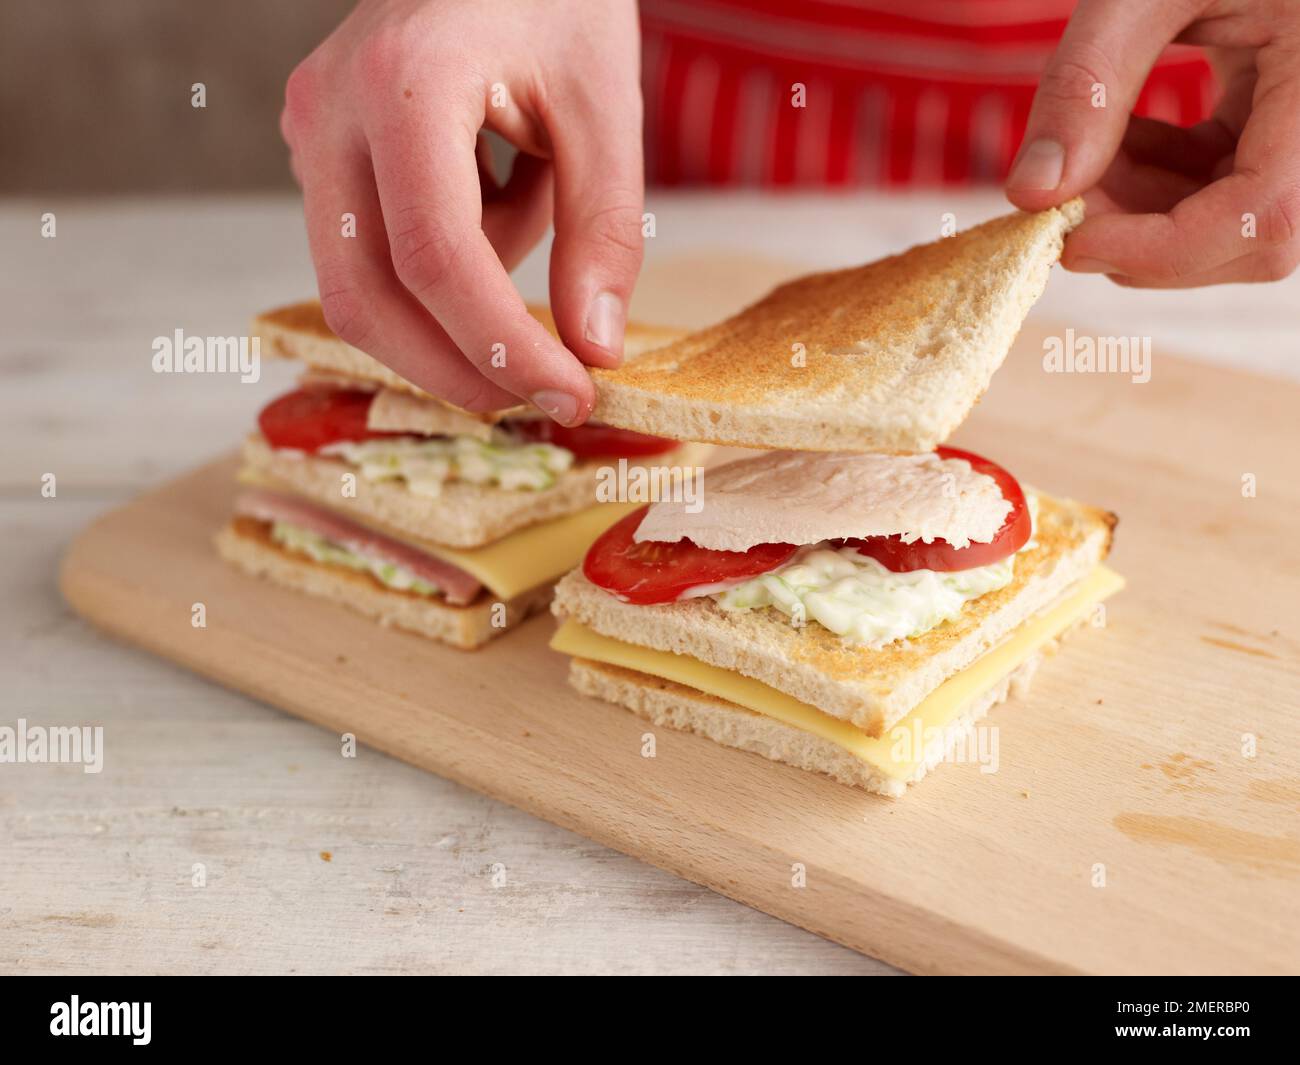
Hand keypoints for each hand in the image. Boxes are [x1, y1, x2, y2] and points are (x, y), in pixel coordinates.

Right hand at [281, 0, 643, 421]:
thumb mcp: (604, 107)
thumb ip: (602, 231)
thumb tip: (592, 350)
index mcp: (403, 81)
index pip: (436, 258)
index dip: (501, 347)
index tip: (570, 393)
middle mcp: (329, 109)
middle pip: (366, 296)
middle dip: (457, 368)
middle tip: (543, 394)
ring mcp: (309, 130)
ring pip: (357, 286)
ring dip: (452, 315)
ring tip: (533, 223)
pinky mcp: (319, 152)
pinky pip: (370, 251)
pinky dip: (442, 269)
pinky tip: (499, 195)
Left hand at [1006, 0, 1299, 286]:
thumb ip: (1087, 84)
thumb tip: (1029, 196)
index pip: (1266, 215)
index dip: (1165, 252)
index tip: (1069, 240)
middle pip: (1250, 237)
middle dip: (1144, 233)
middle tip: (1066, 193)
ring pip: (1233, 222)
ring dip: (1143, 209)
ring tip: (1090, 150)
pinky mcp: (1291, 124)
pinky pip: (1229, 185)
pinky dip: (1161, 181)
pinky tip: (1123, 139)